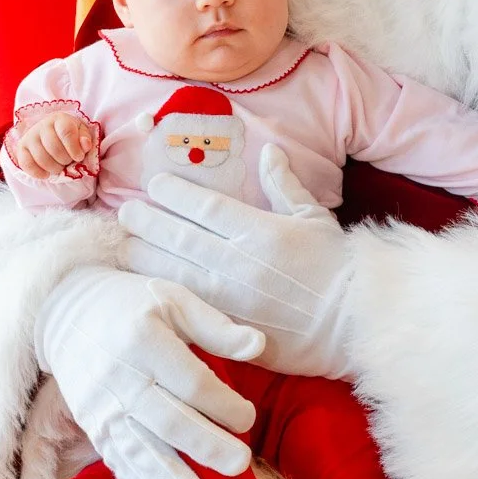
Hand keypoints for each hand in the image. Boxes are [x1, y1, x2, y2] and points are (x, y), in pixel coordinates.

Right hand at [15, 112, 95, 178]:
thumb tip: (85, 145)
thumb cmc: (69, 135)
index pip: (66, 132)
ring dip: (54, 168)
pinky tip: (46, 174)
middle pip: (54, 147)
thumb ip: (85, 138)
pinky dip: (37, 173)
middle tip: (68, 162)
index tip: (79, 157)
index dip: (74, 148)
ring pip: (41, 158)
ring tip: (59, 167)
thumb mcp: (81, 133)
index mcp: (60, 119)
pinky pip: (26, 164)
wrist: (51, 134)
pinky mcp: (21, 148)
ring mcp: (30, 136)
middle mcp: (42, 125)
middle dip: (65, 160)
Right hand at [36, 264, 266, 478]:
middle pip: (166, 420)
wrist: (66, 313)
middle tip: (240, 464)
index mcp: (144, 339)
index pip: (191, 381)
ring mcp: (101, 406)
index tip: (248, 418)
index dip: (223, 403)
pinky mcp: (91, 425)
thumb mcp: (174, 299)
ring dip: (166, 477)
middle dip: (204, 446)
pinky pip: (113, 459)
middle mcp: (120, 376)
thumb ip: (216, 326)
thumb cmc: (133, 304)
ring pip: (136, 448)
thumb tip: (258, 345)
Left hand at [117, 145, 355, 379]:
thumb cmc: (337, 265)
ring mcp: (230, 298)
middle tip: (125, 212)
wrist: (354, 321)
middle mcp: (238, 262)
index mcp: (260, 230)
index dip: (174, 192)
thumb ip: (285, 185)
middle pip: (178, 236)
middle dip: (147, 221)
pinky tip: (144, 283)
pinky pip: (186, 306)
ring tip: (123, 244)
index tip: (155, 183)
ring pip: (173, 271)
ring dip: (144, 256)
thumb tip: (269, 151)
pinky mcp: (227, 327)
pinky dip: (162, 292)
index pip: (204, 206)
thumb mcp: (315, 216)